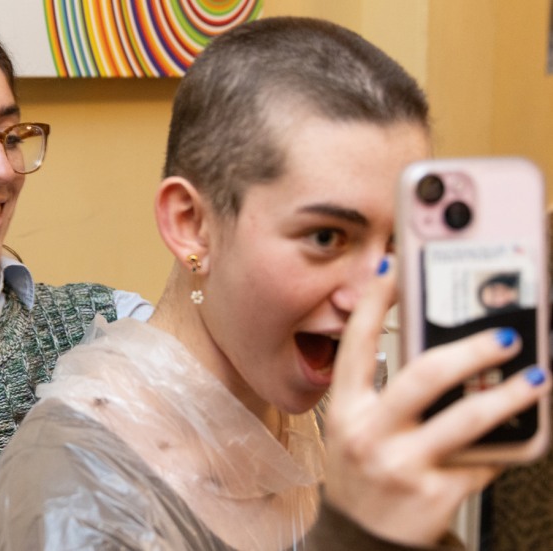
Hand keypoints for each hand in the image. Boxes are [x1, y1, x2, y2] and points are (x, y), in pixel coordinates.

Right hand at [323, 258, 549, 545]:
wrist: (362, 542)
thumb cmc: (363, 475)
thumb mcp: (358, 430)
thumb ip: (386, 392)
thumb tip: (443, 346)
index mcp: (345, 410)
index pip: (356, 344)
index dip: (375, 301)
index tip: (395, 266)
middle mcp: (368, 434)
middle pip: (423, 375)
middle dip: (471, 348)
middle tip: (504, 334)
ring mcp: (401, 465)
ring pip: (467, 419)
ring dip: (511, 393)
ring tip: (538, 375)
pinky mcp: (434, 494)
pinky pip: (484, 461)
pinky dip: (510, 443)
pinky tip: (529, 427)